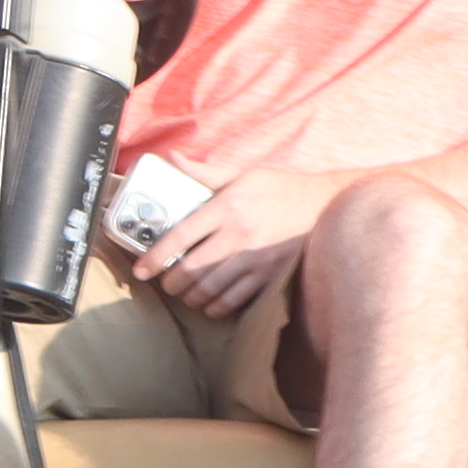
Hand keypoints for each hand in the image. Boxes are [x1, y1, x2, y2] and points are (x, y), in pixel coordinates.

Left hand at [131, 162, 349, 317]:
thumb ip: (206, 173)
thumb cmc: (281, 189)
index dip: (155, 256)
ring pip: (209, 289)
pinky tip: (210, 303)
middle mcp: (238, 235)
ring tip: (186, 294)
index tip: (141, 269)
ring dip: (191, 297)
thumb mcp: (244, 175)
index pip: (180, 235)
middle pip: (190, 269)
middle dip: (171, 282)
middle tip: (165, 282)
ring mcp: (254, 259)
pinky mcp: (268, 277)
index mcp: (227, 206)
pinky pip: (233, 301)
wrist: (326, 207)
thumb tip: (173, 159)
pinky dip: (215, 307)